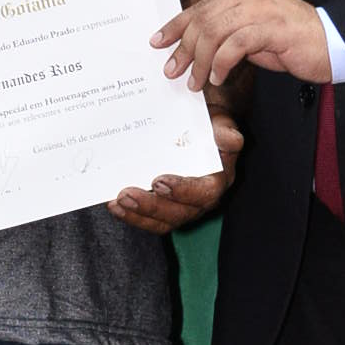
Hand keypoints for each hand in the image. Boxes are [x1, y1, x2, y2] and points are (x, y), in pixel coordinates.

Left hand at [110, 110, 241, 232]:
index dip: (182, 190)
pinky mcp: (167, 211)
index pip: (205, 192)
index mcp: (219, 179)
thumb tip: (231, 139)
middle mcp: (202, 199)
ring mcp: (184, 208)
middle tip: (126, 194)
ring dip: (137, 215)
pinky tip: (113, 204)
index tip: (159, 181)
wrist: (199, 129)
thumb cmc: (208, 125)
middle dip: (151, 206)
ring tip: (117, 201)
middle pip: (179, 213)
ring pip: (163, 222)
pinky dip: (131, 215)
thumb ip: (224, 131)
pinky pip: (150, 220)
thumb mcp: (220, 122)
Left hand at [154, 0, 330, 91]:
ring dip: (200, 60)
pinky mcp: (273, 26)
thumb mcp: (254, 33)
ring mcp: (263, 6)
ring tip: (196, 81)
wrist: (335, 43)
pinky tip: (219, 77)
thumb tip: (197, 47)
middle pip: (204, 18)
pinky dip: (222, 63)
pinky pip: (235, 44)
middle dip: (184, 47)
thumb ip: (228, 32)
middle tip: (174, 70)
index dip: (177, 24)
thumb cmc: (293, 42)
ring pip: (215, 30)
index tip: (159, 42)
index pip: (202, 5)